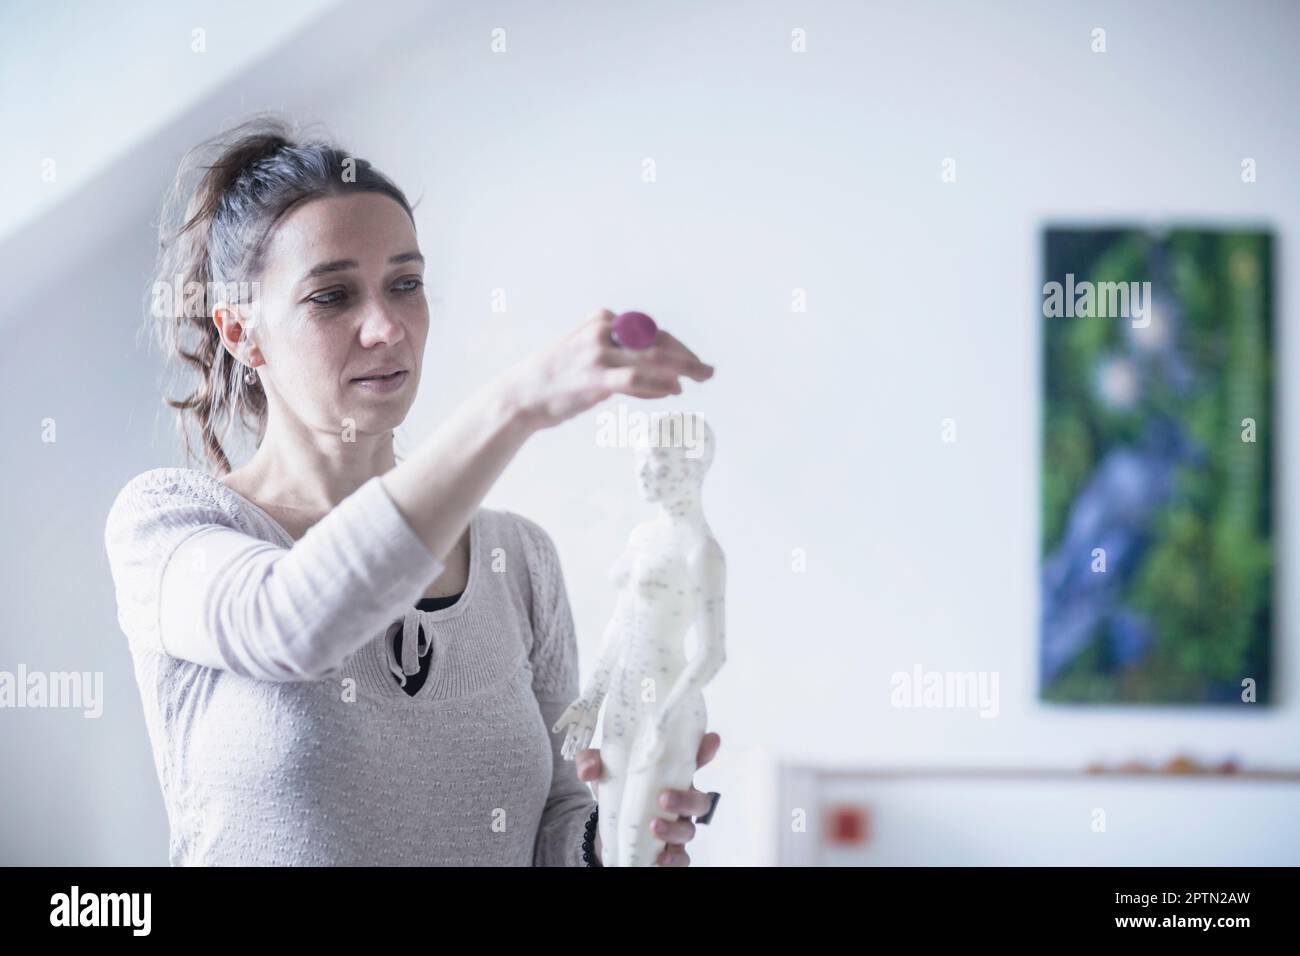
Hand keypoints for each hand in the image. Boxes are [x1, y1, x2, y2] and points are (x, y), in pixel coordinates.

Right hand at [504, 309, 713, 430]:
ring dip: (682, 369)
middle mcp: (602, 331)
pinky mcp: (594, 377)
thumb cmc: (558, 378)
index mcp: (602, 320)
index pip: (651, 331)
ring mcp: (598, 353)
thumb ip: (621, 357)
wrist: (522, 394)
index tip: (694, 362)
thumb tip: (664, 376)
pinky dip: (657, 386)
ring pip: (652, 358)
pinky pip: (635, 379)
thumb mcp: (588, 353)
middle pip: (657, 341)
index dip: (678, 347)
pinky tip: (672, 392)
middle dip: (687, 357)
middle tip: (708, 371)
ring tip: (700, 379)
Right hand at [551, 699, 598, 759]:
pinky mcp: (592, 729)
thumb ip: (561, 723)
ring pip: (580, 743)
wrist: (588, 701)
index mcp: (572, 728)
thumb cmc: (577, 707)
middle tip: (566, 759)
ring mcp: (585, 731)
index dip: (565, 747)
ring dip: (577, 749)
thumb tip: (553, 731)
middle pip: (573, 744)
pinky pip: (589, 738)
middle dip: (570, 751)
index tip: (562, 754)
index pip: (568, 740)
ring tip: (573, 756)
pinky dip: (585, 743)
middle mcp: (578, 731)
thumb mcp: (567, 716)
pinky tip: (583, 749)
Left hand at [575, 731, 720, 866]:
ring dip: (675, 829)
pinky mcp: (670, 850)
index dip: (706, 750)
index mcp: (671, 774)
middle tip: (663, 798)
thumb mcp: (602, 769)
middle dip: (686, 799)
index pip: (695, 759)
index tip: (711, 741)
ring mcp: (678, 825)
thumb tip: (588, 769)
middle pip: (700, 800)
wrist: (608, 824)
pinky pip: (683, 858)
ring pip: (691, 830)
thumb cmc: (617, 786)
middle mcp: (681, 799)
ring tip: (653, 826)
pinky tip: (660, 857)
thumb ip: (592, 761)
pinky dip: (674, 859)